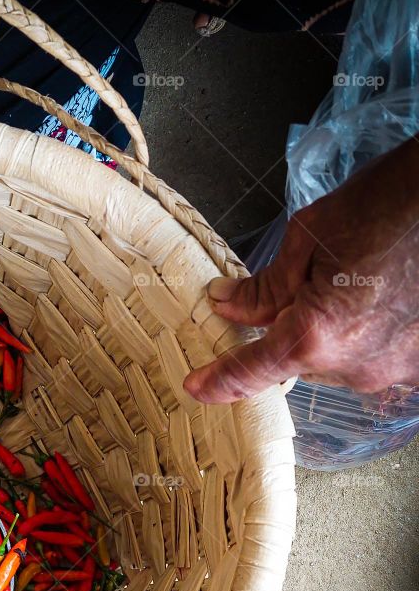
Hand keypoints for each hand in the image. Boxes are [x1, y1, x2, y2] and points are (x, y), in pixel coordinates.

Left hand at [184, 136, 418, 402]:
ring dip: (331, 331)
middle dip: (290, 329)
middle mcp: (355, 365)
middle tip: (309, 282)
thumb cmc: (390, 204)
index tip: (197, 387)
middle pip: (297, 360)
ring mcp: (394, 367)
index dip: (219, 380)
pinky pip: (372, 355)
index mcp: (316, 335)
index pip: (252, 370)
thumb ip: (265, 287)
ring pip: (336, 359)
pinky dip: (365, 332)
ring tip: (355, 280)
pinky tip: (377, 296)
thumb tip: (229, 305)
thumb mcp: (308, 237)